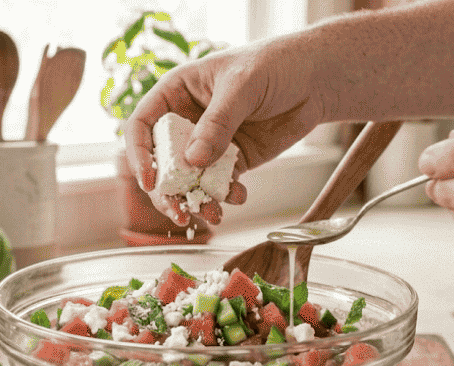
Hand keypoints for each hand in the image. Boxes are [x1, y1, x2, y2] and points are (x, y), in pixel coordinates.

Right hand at [123, 36, 324, 225]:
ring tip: (213, 214)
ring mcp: (208, 144)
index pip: (142, 125)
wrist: (314, 79)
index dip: (139, 153)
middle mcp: (186, 121)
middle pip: (161, 162)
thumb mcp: (242, 85)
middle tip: (180, 212)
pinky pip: (219, 185)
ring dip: (196, 200)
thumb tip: (193, 160)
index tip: (150, 179)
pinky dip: (225, 196)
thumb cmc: (273, 65)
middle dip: (167, 191)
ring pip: (188, 180)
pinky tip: (238, 196)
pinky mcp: (231, 161)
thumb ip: (217, 122)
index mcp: (175, 93)